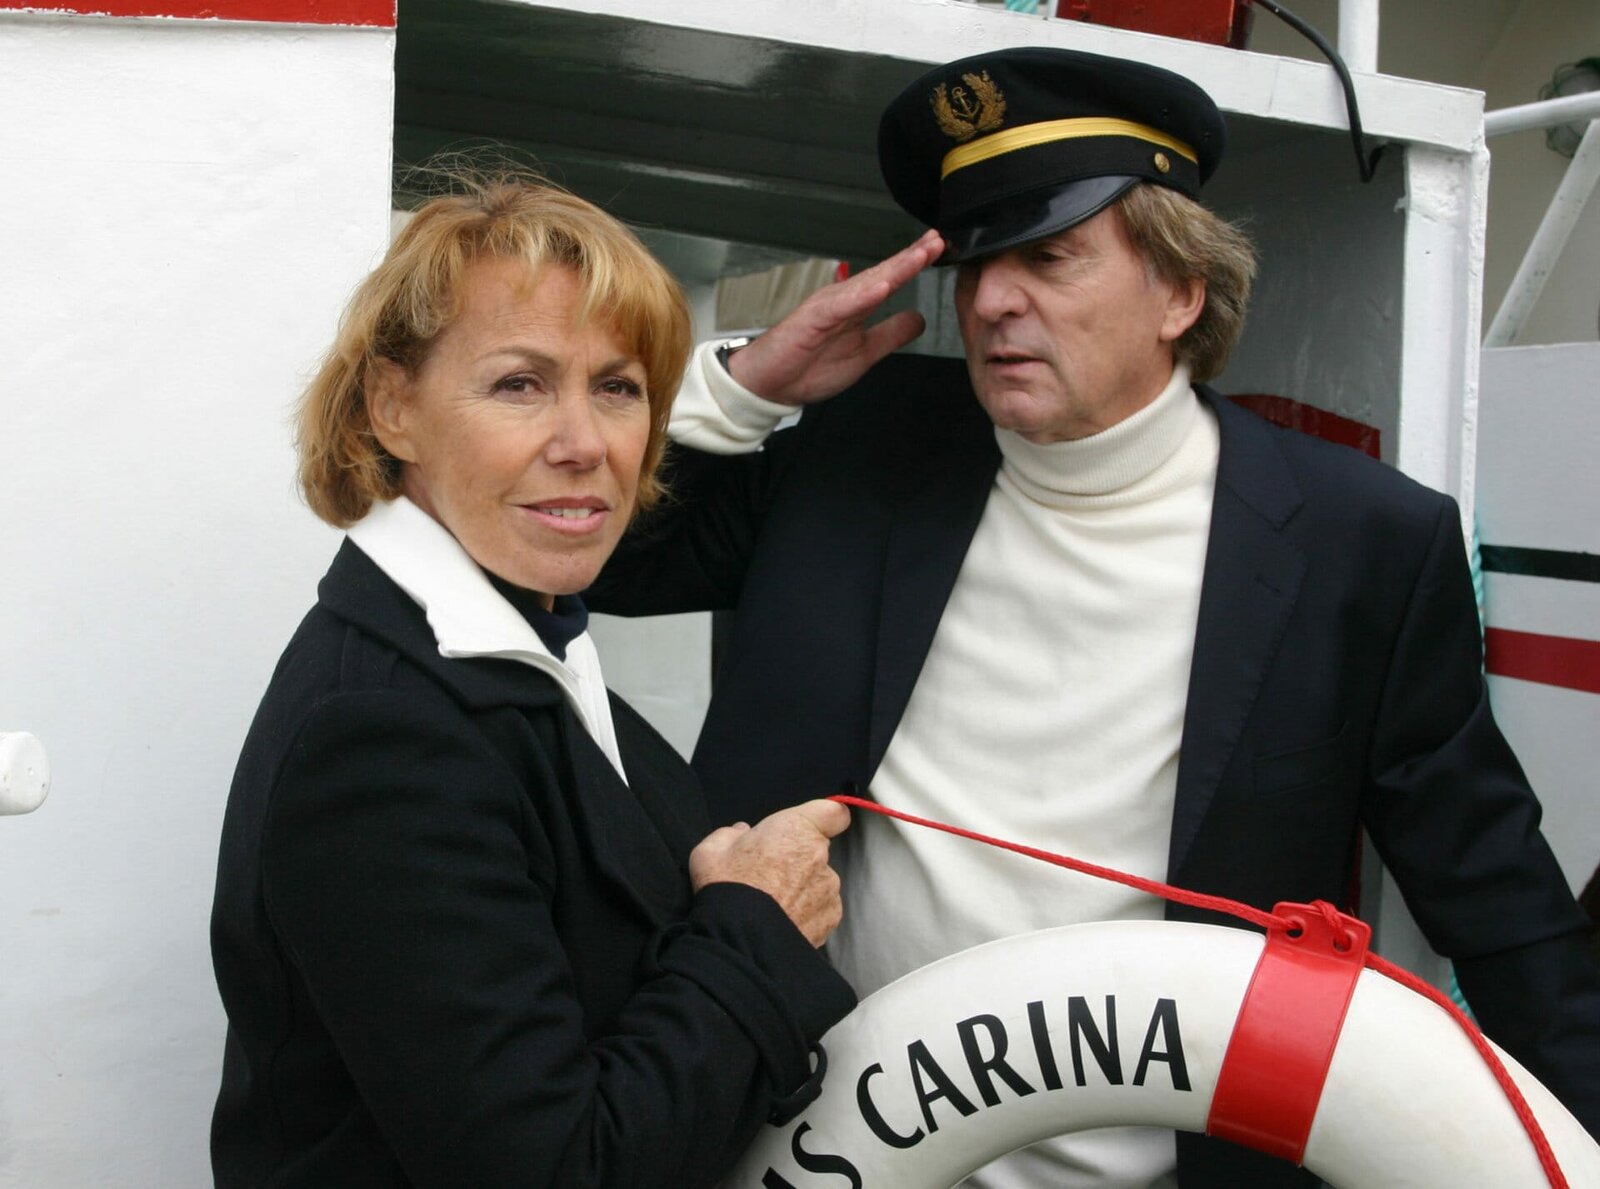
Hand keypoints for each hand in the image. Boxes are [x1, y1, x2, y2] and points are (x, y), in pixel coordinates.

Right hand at [689, 799, 851, 946]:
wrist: (739, 939)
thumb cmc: (726, 887)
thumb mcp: (711, 849)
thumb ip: (731, 834)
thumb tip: (742, 833)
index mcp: (796, 828)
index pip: (833, 812)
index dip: (824, 819)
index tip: (812, 827)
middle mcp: (820, 855)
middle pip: (817, 850)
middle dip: (797, 859)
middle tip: (768, 874)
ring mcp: (828, 889)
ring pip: (819, 882)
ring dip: (802, 889)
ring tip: (773, 904)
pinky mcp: (830, 918)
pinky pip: (821, 909)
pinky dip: (807, 913)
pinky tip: (783, 921)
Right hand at [727, 229, 945, 405]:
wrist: (769, 386)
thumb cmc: (809, 367)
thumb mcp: (865, 353)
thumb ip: (891, 334)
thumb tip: (920, 319)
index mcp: (857, 305)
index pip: (892, 279)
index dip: (916, 264)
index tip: (941, 248)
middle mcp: (844, 299)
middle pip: (883, 273)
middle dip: (912, 256)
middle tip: (938, 239)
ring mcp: (828, 307)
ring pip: (867, 283)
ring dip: (894, 269)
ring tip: (920, 255)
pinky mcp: (812, 321)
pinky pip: (841, 306)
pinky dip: (862, 296)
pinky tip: (882, 287)